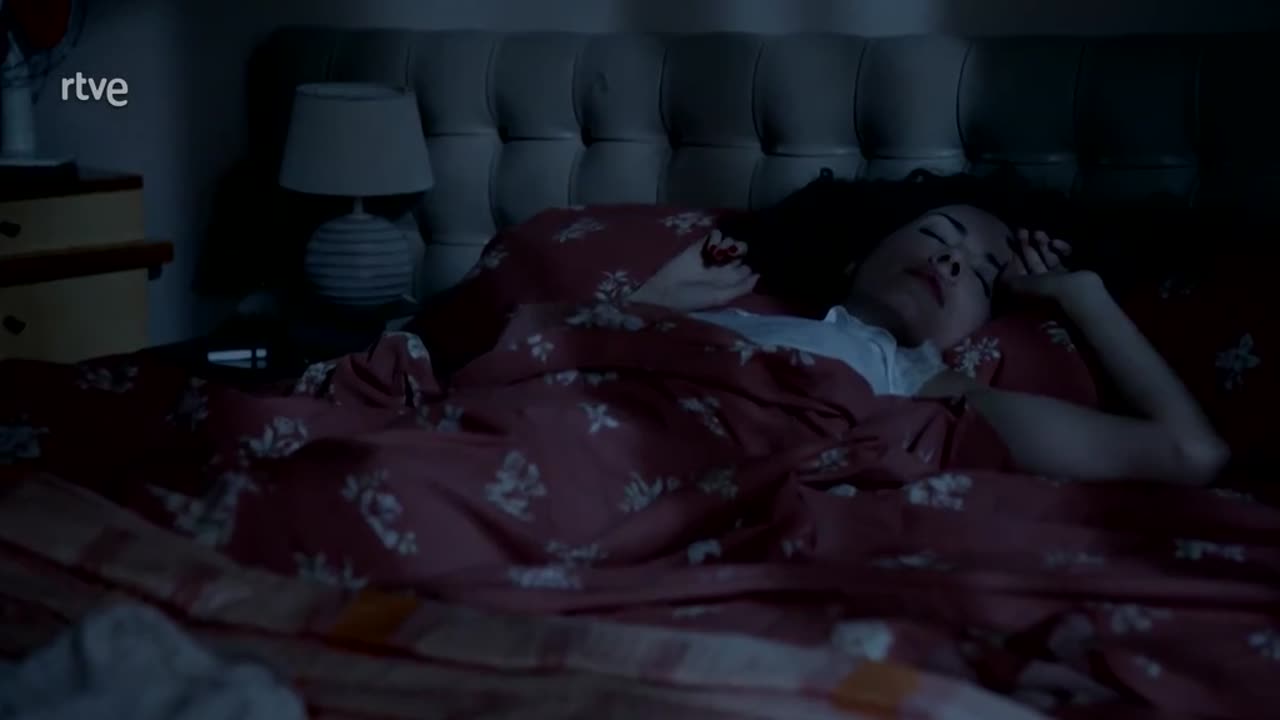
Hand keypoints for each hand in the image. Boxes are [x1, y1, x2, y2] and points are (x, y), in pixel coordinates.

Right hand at [628, 230, 758, 311]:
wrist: (666, 291)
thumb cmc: (693, 298)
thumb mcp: (719, 298)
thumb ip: (740, 288)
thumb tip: (759, 275)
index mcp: (730, 280)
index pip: (748, 266)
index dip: (751, 262)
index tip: (750, 262)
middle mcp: (724, 267)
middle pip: (740, 250)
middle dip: (740, 249)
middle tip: (733, 253)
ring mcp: (712, 255)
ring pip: (730, 241)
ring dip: (729, 243)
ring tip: (719, 252)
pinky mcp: (700, 246)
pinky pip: (714, 236)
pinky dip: (716, 237)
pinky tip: (712, 245)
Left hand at [999, 229, 1099, 301]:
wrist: (1082, 296)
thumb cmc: (1047, 291)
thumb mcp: (1019, 286)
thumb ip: (1008, 278)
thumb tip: (1005, 268)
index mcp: (1029, 294)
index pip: (1018, 273)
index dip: (1014, 258)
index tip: (1010, 242)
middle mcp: (1043, 289)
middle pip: (1032, 264)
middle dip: (1026, 247)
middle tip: (1021, 230)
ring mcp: (1061, 282)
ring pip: (1048, 259)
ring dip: (1042, 245)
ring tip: (1038, 232)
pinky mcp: (1076, 274)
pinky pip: (1065, 258)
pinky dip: (1061, 249)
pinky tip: (1056, 243)